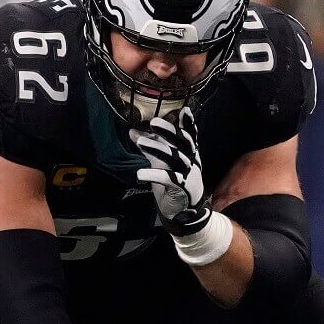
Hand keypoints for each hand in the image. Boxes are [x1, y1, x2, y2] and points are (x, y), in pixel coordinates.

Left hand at [129, 108, 211, 234]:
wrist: (186, 213)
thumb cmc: (175, 185)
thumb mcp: (163, 163)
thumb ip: (150, 147)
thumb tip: (132, 131)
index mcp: (190, 155)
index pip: (189, 136)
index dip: (188, 124)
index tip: (184, 110)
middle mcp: (191, 162)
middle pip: (182, 144)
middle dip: (168, 132)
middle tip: (154, 122)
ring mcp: (188, 175)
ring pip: (175, 158)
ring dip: (157, 149)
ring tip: (140, 142)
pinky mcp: (181, 189)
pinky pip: (168, 179)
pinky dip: (154, 175)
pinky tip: (140, 174)